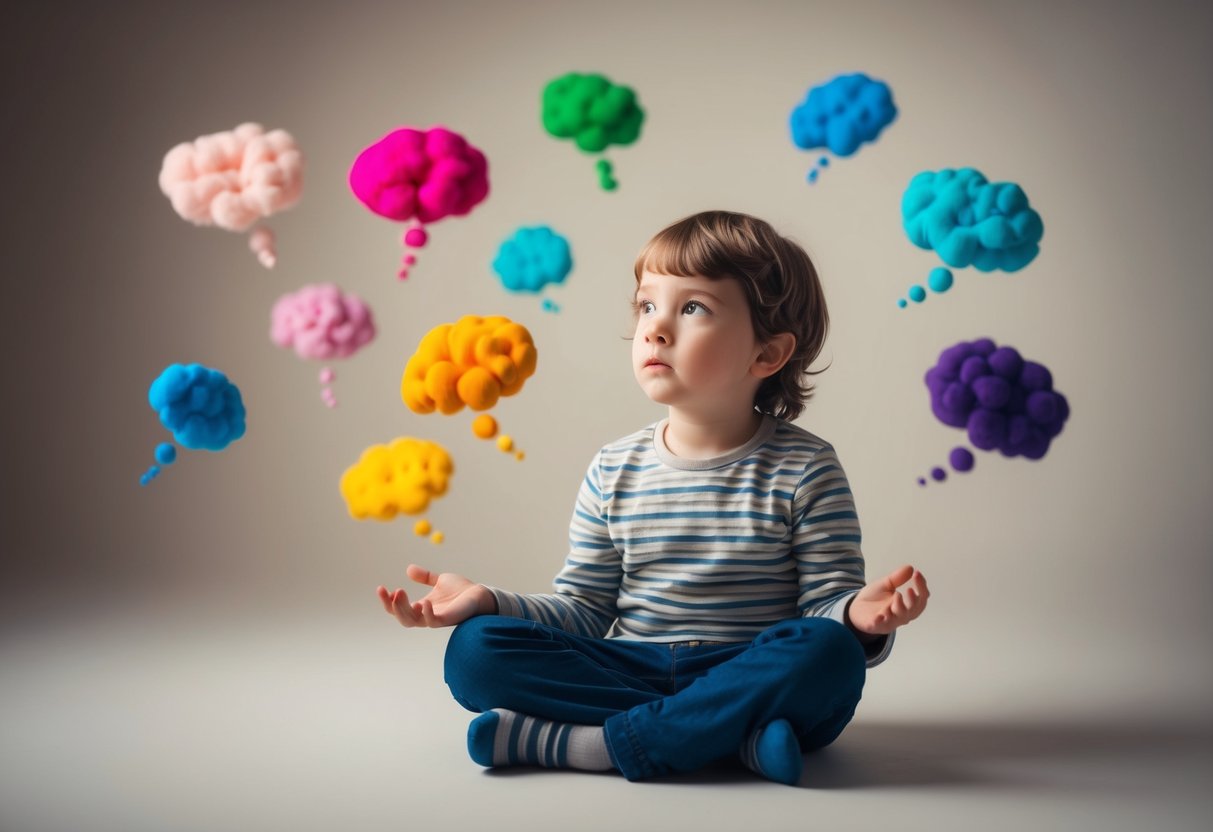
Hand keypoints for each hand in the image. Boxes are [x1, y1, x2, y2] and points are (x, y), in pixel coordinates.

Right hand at [376, 564, 495, 628]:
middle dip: (393, 606)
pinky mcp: (448, 619)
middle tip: (392, 591)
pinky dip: (426, 614)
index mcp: (422, 607)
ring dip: (402, 609)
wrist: (481, 594)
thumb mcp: (439, 580)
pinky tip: (423, 602)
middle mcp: (426, 615)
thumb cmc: (462, 590)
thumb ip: (425, 577)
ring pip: (413, 622)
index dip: (387, 601)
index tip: (381, 588)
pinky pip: (433, 622)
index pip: (399, 609)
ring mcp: (436, 619)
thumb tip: (408, 569)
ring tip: (399, 593)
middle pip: (402, 618)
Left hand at [847, 564, 928, 636]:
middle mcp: (902, 615)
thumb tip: (910, 568)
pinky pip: (881, 625)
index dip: (921, 586)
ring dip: (900, 607)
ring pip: (901, 618)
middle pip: (915, 610)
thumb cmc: (874, 599)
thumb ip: (897, 578)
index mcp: (907, 605)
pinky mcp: (877, 625)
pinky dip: (882, 621)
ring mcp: (890, 621)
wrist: (856, 609)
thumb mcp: (885, 585)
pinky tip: (880, 615)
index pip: (921, 598)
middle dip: (914, 600)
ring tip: (897, 594)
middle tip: (910, 589)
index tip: (917, 574)